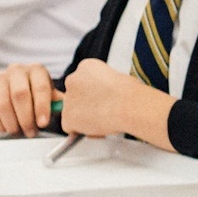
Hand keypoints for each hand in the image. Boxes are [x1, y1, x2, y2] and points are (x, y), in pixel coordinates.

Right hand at [0, 63, 59, 136]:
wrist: (21, 90)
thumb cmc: (39, 96)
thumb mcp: (52, 97)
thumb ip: (59, 103)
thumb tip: (70, 113)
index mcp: (37, 70)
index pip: (40, 87)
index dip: (41, 107)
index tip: (43, 124)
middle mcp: (17, 70)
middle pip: (20, 94)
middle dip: (26, 118)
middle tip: (31, 132)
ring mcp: (0, 77)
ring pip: (3, 104)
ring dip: (11, 123)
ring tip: (19, 132)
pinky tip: (4, 129)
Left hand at [56, 57, 173, 147]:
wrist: (128, 104)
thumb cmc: (130, 93)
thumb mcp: (116, 79)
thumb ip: (103, 86)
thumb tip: (104, 98)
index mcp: (86, 66)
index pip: (82, 80)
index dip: (94, 92)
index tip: (104, 98)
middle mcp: (73, 79)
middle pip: (74, 95)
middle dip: (85, 103)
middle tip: (102, 111)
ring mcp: (68, 98)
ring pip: (72, 111)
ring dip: (83, 117)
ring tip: (103, 120)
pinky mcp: (67, 116)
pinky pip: (70, 127)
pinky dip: (80, 130)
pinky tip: (96, 128)